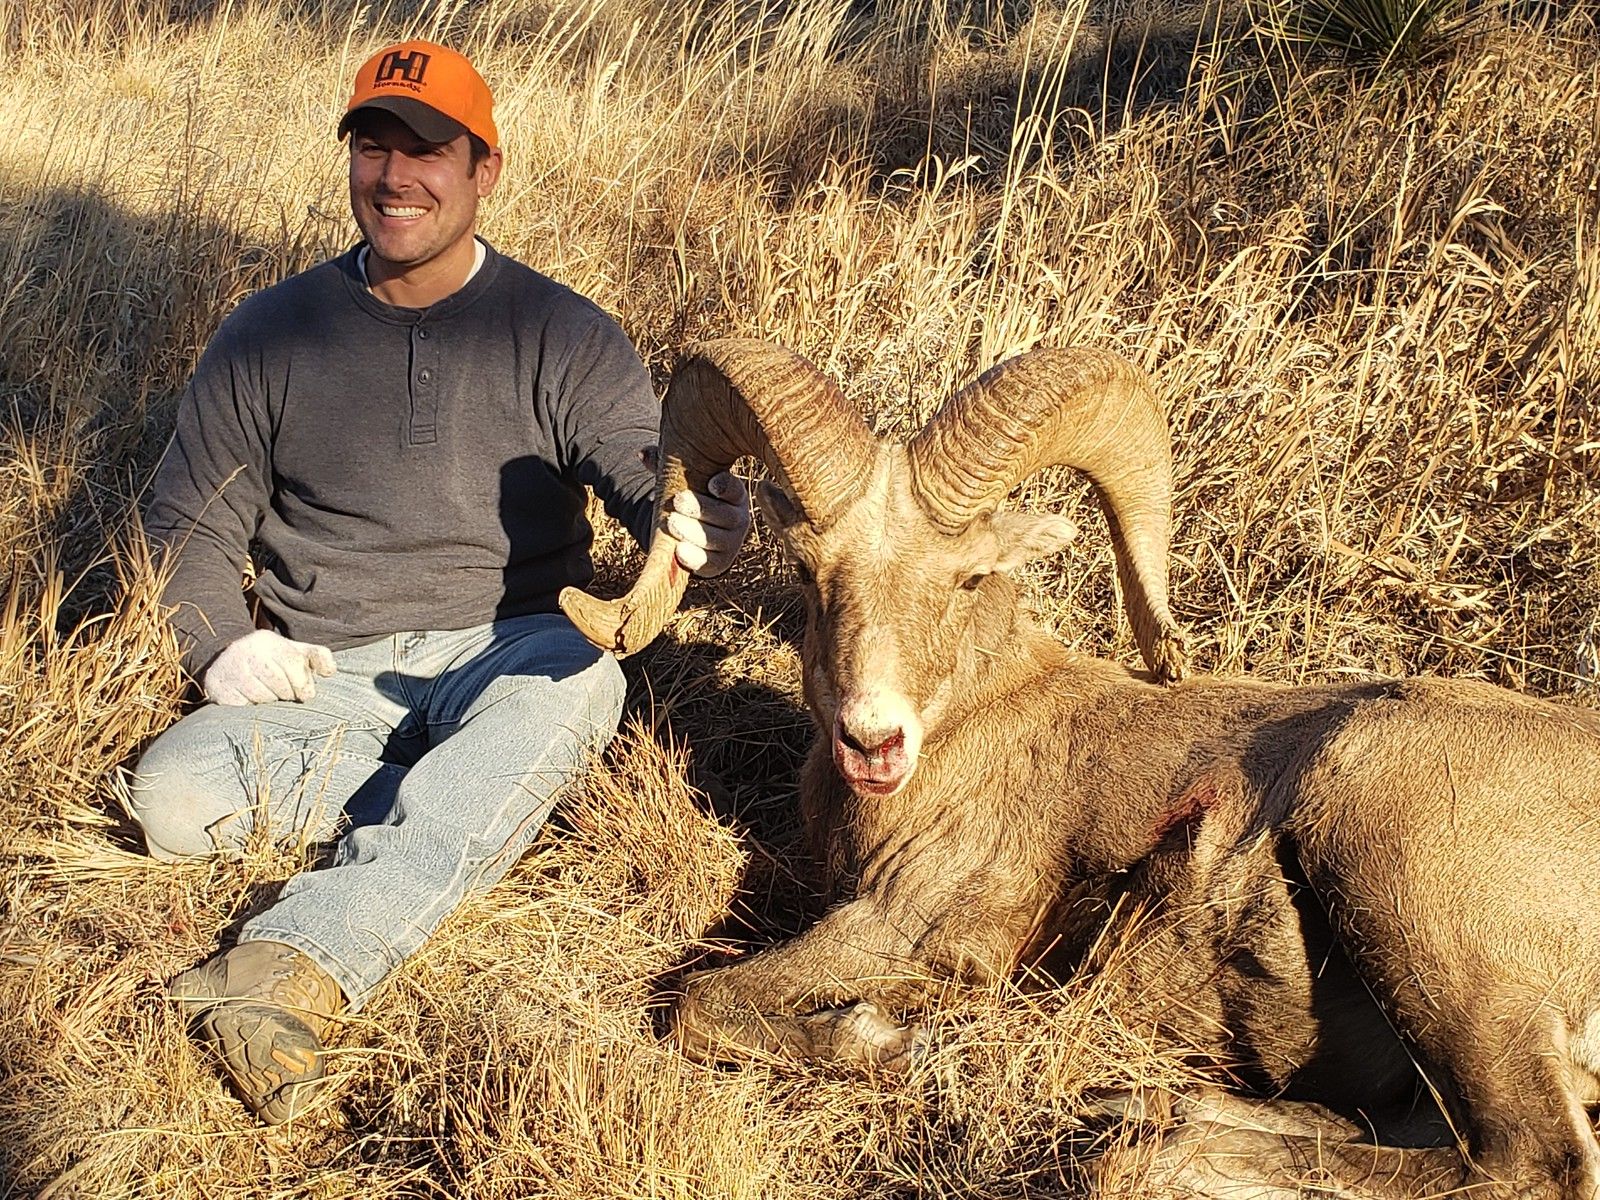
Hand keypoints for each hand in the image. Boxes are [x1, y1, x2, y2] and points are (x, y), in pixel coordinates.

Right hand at [203, 629, 336, 705]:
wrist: (224, 663)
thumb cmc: (270, 661)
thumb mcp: (294, 652)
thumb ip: (318, 656)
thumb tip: (330, 671)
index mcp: (267, 641)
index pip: (292, 663)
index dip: (303, 683)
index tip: (304, 694)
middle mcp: (245, 651)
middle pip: (279, 684)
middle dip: (286, 694)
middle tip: (284, 695)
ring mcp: (228, 670)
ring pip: (261, 697)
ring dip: (269, 703)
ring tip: (267, 696)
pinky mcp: (216, 688)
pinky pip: (242, 707)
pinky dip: (251, 708)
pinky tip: (250, 701)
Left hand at [667, 471, 750, 577]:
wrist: (693, 532)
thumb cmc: (691, 498)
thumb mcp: (681, 481)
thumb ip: (666, 466)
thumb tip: (643, 454)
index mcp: (733, 495)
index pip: (735, 490)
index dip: (726, 487)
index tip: (711, 484)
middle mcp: (738, 518)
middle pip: (726, 516)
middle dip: (701, 508)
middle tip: (677, 501)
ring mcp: (731, 543)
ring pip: (718, 540)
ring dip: (694, 532)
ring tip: (672, 522)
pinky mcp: (720, 562)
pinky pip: (710, 562)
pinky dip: (695, 557)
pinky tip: (679, 550)